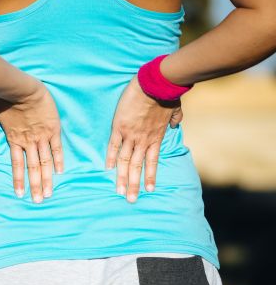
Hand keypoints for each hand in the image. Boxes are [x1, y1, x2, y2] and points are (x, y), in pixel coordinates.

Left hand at [0, 82, 63, 202]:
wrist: (21, 88)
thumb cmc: (4, 97)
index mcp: (14, 140)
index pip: (17, 165)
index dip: (18, 180)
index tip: (20, 194)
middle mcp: (28, 142)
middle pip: (33, 168)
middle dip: (35, 186)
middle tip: (38, 201)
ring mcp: (41, 137)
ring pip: (45, 162)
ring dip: (47, 179)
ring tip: (49, 193)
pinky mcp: (52, 129)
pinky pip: (57, 148)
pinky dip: (58, 160)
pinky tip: (60, 172)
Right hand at [106, 75, 182, 202]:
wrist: (156, 85)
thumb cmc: (167, 94)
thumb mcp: (175, 109)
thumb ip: (174, 118)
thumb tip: (175, 124)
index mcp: (155, 137)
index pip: (152, 161)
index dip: (150, 176)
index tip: (149, 190)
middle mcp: (143, 140)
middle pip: (137, 166)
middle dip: (134, 184)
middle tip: (131, 200)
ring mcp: (131, 135)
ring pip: (126, 160)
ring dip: (123, 177)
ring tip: (120, 191)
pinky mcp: (120, 127)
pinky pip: (114, 145)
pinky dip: (111, 157)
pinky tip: (108, 168)